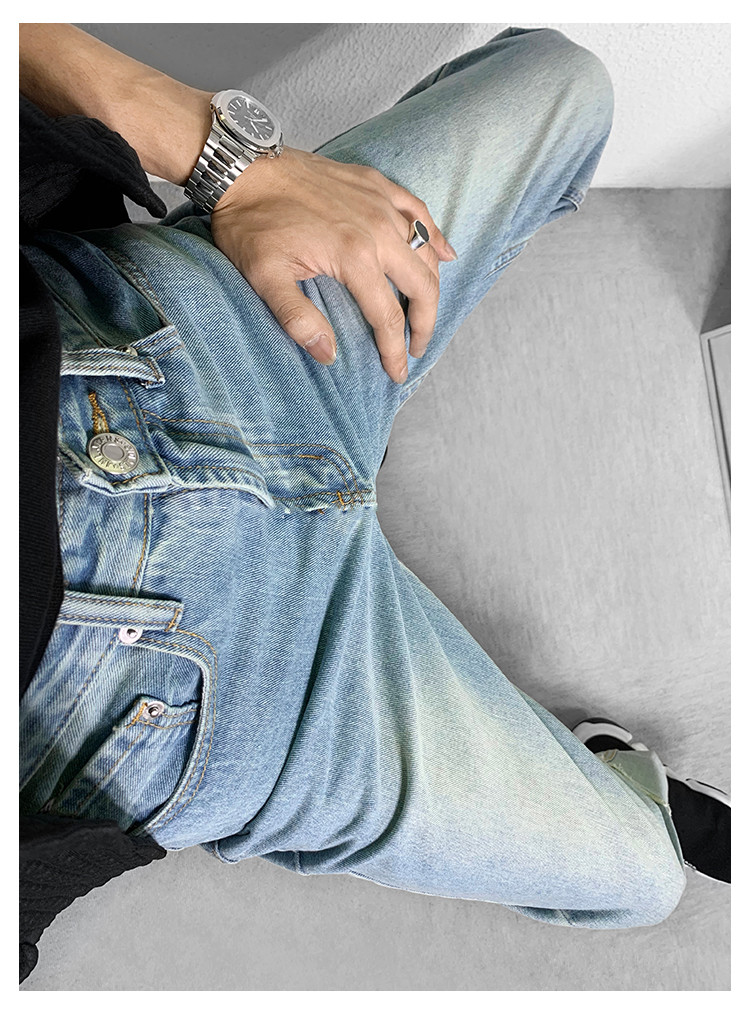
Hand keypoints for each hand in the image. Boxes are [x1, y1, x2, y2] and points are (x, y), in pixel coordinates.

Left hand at [210, 145, 456, 383]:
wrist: (242, 166)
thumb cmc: (251, 222)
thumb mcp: (265, 277)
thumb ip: (298, 319)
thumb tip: (329, 355)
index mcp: (353, 256)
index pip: (387, 316)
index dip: (394, 350)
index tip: (396, 373)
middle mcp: (377, 229)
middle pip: (421, 285)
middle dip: (424, 322)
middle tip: (417, 347)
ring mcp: (380, 203)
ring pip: (425, 250)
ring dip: (431, 286)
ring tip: (424, 312)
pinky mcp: (376, 185)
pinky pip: (418, 210)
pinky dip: (436, 235)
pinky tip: (446, 253)